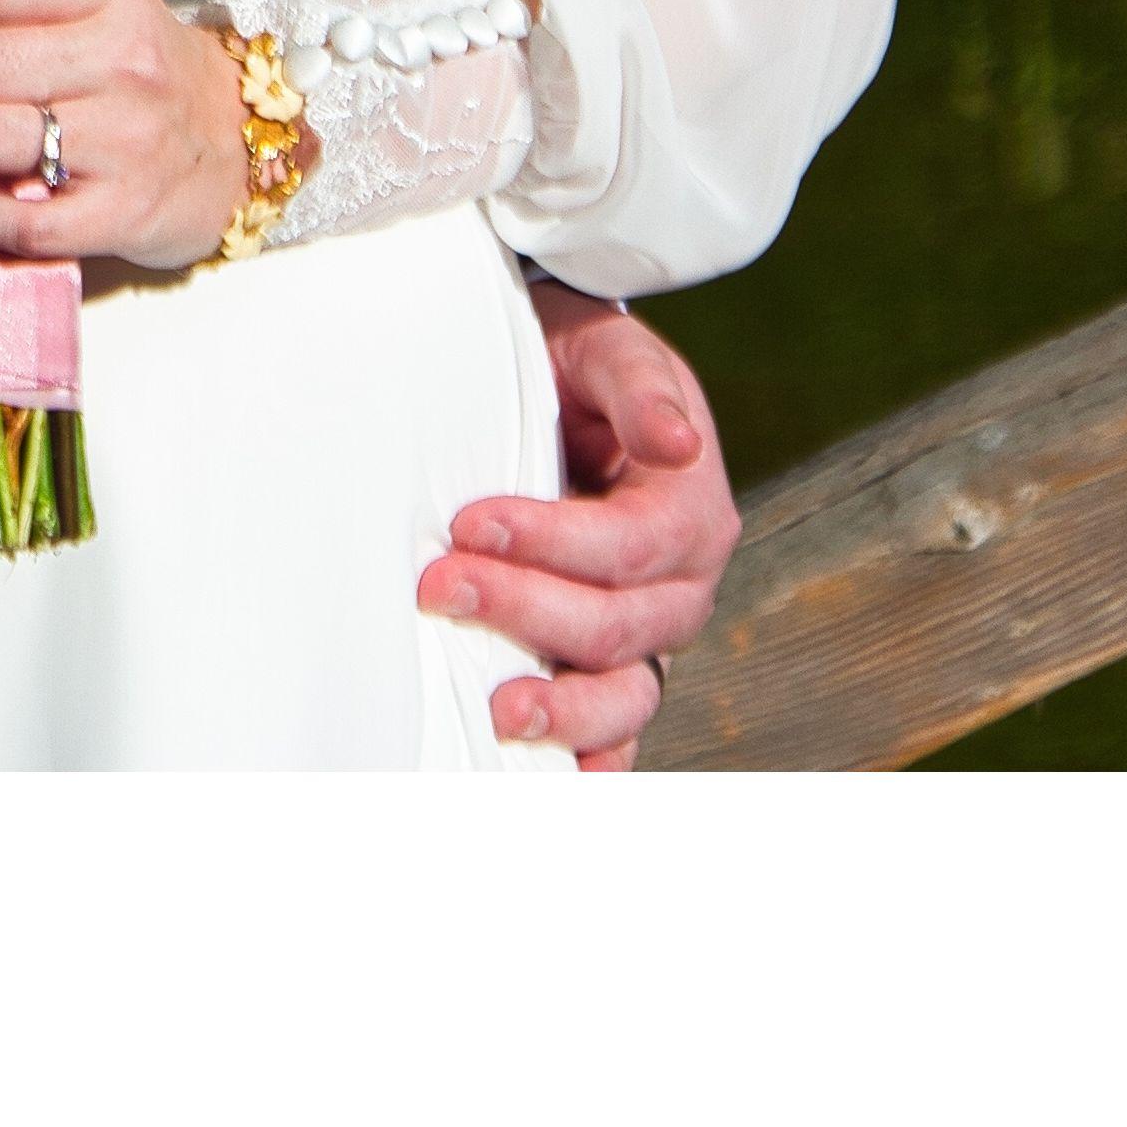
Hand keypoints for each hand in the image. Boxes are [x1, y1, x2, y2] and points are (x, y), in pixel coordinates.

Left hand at [424, 282, 739, 767]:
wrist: (564, 387)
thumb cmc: (580, 366)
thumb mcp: (611, 350)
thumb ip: (640, 386)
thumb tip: (678, 441)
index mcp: (690, 508)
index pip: (626, 545)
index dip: (550, 541)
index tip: (468, 524)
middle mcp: (681, 584)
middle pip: (616, 623)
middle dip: (524, 609)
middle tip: (437, 586)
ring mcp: (650, 635)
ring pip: (624, 693)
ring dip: (562, 709)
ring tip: (497, 710)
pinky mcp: (614, 665)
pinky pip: (615, 729)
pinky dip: (590, 756)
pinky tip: (555, 775)